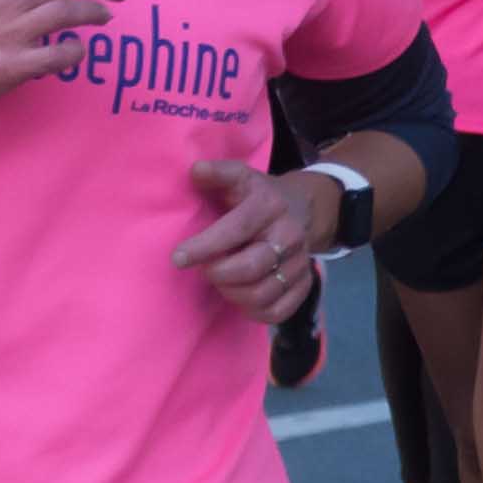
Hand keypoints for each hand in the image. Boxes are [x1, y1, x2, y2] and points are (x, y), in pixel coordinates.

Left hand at [172, 156, 325, 325]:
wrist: (304, 208)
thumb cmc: (258, 196)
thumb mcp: (241, 177)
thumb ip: (219, 174)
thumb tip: (196, 171)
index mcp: (269, 207)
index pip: (236, 230)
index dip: (205, 246)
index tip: (177, 258)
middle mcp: (289, 236)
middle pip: (250, 268)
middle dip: (218, 273)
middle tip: (205, 269)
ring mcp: (300, 262)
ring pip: (262, 294)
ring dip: (232, 293)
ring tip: (221, 281)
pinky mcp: (304, 284)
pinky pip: (278, 311)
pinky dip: (254, 311)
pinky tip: (240, 298)